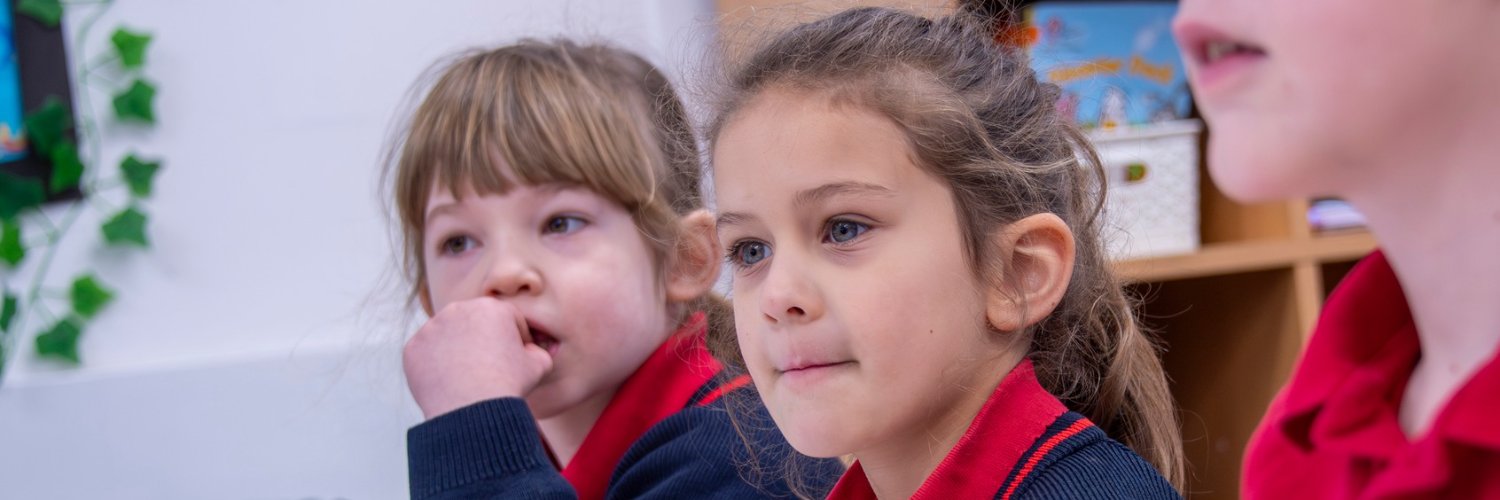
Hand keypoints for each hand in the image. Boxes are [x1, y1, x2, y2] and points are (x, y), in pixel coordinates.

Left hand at [403, 297, 554, 419]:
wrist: (471, 411)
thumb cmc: (507, 385)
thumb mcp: (539, 365)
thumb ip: (538, 351)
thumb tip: (533, 351)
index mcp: (492, 308)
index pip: (506, 319)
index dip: (515, 339)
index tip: (515, 358)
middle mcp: (458, 309)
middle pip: (474, 323)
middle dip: (482, 340)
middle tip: (488, 368)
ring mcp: (431, 328)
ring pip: (448, 336)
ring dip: (456, 350)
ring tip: (467, 377)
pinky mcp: (413, 348)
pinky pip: (426, 354)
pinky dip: (435, 365)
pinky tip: (448, 382)